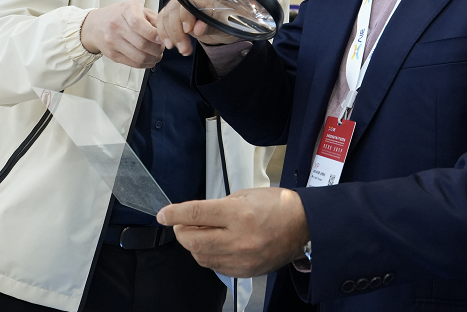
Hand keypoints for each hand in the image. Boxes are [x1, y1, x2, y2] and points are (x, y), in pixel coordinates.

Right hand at [80, 1, 163, 68]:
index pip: (139, 24)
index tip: (162, 39)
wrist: (96, 24)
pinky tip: (150, 59)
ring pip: (139, 57)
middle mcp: (116, 26)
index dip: (153, 34)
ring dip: (153, 58)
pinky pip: (133, 64)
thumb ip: (153, 18)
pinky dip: (146, 64)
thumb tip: (166, 33)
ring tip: (157, 54)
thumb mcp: (136, 8)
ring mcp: (113, 42)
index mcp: (126, 11)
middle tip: (162, 48)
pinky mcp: (112, 55)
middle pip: (141, 44)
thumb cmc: (120, 15)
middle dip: (158, 49)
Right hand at [156, 0, 234, 55]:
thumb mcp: (225, 25)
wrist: (227, 24)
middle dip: (177, 32)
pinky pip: (163, 19)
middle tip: (184, 49)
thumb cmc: (230, 21)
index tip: (188, 30)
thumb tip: (198, 28)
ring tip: (181, 49)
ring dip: (170, 35)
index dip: (185, 15)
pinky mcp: (175, 11)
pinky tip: (169, 43)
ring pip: (166, 16)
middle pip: (174, 9)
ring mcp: (181, 3)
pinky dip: (164, 32)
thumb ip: (211, 26)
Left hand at [158, 188, 309, 277]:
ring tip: (203, 233)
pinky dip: (209, 255)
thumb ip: (219, 207)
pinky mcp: (245, 272)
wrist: (303, 226)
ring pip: (201, 257)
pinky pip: (215, 267)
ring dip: (194, 245)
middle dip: (181, 232)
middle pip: (193, 241)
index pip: (196, 214)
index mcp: (239, 214)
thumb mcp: (246, 195)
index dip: (174, 213)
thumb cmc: (277, 205)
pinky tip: (217, 245)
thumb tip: (196, 217)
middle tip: (182, 224)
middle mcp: (239, 239)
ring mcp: (242, 258)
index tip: (163, 214)